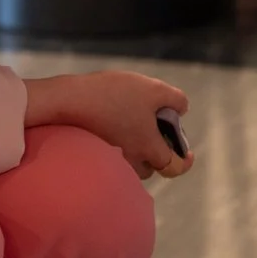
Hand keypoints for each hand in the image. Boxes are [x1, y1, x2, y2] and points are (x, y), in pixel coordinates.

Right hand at [23, 70, 193, 179]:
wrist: (68, 101)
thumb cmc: (114, 95)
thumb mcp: (152, 90)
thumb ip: (176, 100)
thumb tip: (181, 110)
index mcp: (149, 150)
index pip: (174, 168)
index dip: (184, 162)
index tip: (187, 153)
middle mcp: (130, 163)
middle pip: (150, 166)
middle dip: (155, 151)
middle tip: (153, 127)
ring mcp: (110, 161)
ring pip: (130, 162)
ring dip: (136, 148)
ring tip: (131, 122)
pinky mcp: (93, 155)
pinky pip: (112, 155)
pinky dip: (117, 143)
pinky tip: (112, 120)